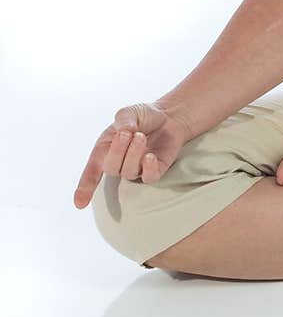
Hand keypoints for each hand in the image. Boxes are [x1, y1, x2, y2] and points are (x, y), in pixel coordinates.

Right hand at [73, 103, 190, 208]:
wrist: (168, 116)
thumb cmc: (143, 117)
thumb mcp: (129, 112)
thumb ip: (123, 119)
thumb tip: (124, 132)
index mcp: (106, 150)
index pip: (93, 170)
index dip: (85, 186)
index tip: (79, 203)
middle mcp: (119, 163)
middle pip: (111, 168)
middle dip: (117, 151)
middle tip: (126, 134)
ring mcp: (137, 169)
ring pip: (129, 172)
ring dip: (133, 153)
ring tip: (140, 136)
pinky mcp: (155, 171)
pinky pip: (149, 177)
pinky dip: (148, 168)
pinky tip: (149, 156)